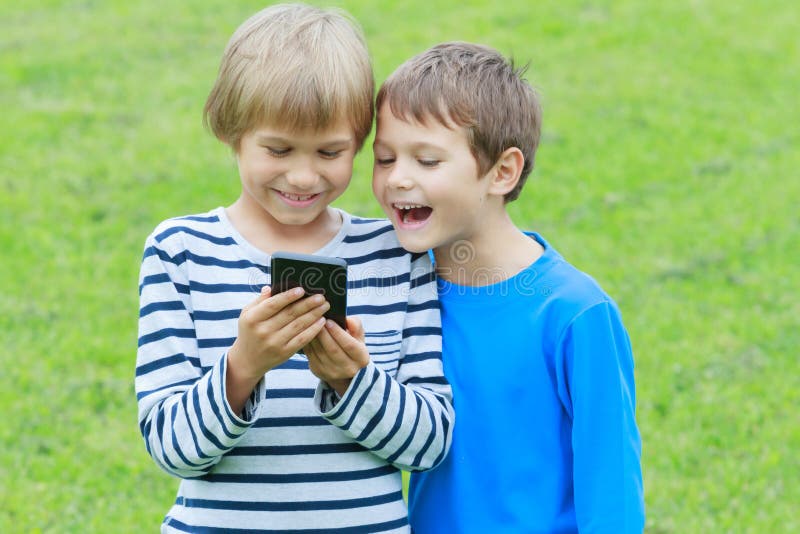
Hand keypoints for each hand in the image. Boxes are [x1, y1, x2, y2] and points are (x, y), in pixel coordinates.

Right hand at [226, 286, 329, 412]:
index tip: (302, 289)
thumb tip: (272, 287)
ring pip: (298, 325)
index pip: (272, 305)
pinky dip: (313, 330)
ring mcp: (274, 343)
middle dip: (308, 304)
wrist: (249, 360)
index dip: (288, 296)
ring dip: (314, 314)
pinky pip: (302, 339)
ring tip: (325, 306)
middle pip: (289, 314)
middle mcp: (263, 331)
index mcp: (252, 318)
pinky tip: (322, 321)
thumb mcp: (247, 314)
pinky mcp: (284, 353)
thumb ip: (260, 300)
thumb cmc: (250, 331)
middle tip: (321, 296)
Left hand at [305, 316, 369, 396]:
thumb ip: (355, 325)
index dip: (338, 332)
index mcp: (361, 358)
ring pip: (320, 353)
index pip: (349, 345)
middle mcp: (349, 369)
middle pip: (333, 350)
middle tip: (317, 320)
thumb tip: (347, 320)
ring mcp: (333, 373)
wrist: (343, 368)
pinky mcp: (319, 372)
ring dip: (314, 338)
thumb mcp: (358, 335)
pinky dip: (308, 344)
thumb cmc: (351, 345)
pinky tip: (306, 334)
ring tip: (310, 325)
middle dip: (324, 334)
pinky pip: (311, 356)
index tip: (328, 321)